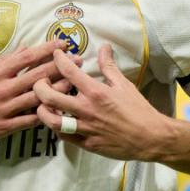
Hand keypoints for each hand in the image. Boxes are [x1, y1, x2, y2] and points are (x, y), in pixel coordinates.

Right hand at [0, 39, 79, 150]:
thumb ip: (4, 63)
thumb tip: (24, 49)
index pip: (26, 57)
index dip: (46, 49)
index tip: (62, 43)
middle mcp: (2, 89)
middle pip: (37, 75)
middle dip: (60, 66)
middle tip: (79, 59)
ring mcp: (5, 109)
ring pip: (38, 97)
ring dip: (59, 89)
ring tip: (75, 82)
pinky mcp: (6, 127)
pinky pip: (30, 119)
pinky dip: (46, 114)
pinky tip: (60, 109)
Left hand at [34, 43, 175, 160]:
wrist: (150, 138)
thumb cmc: (138, 109)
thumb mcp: (124, 84)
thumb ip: (109, 66)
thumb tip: (103, 47)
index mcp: (96, 92)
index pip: (68, 71)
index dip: (57, 59)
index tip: (55, 55)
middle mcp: (87, 109)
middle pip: (49, 97)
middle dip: (39, 86)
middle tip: (40, 81)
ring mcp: (85, 128)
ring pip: (51, 120)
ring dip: (42, 110)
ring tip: (43, 103)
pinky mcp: (86, 144)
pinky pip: (63, 136)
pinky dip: (56, 127)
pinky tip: (57, 119)